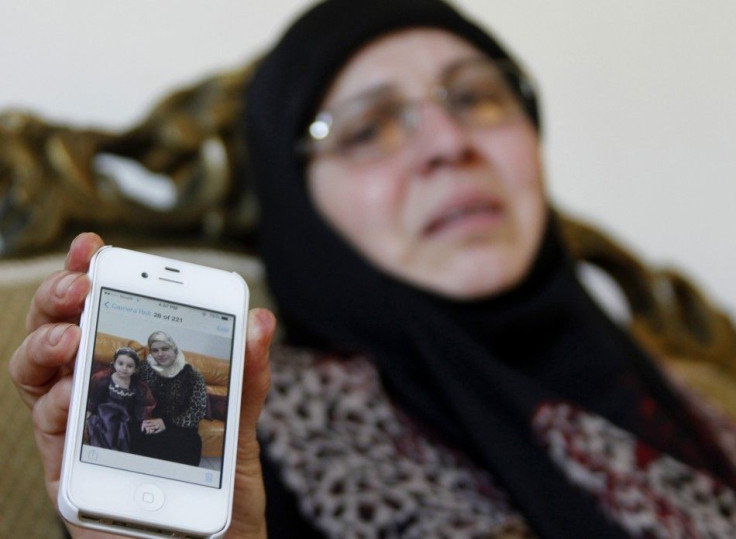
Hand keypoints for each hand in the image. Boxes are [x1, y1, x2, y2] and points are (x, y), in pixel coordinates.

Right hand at [8, 233, 275, 537]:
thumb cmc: (220, 495)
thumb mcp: (239, 433)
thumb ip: (244, 380)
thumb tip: (260, 322)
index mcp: (139, 379)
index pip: (108, 315)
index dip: (94, 276)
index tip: (95, 246)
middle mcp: (103, 398)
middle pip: (61, 333)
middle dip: (60, 298)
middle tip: (79, 285)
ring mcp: (82, 432)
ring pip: (36, 376)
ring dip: (44, 346)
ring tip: (69, 338)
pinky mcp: (70, 472)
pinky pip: (47, 429)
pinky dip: (54, 406)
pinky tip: (70, 399)